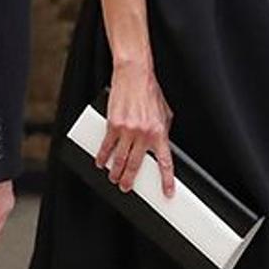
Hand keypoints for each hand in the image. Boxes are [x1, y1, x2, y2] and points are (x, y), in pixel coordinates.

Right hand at [97, 60, 174, 195]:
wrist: (134, 75)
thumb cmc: (149, 91)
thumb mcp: (165, 113)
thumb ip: (163, 131)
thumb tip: (161, 145)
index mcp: (159, 132)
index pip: (164, 162)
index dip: (166, 180)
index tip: (167, 193)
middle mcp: (143, 134)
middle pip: (136, 165)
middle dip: (130, 180)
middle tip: (126, 187)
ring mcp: (127, 130)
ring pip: (119, 159)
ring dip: (115, 172)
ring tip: (114, 178)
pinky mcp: (113, 124)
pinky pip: (107, 146)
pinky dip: (103, 156)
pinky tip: (101, 161)